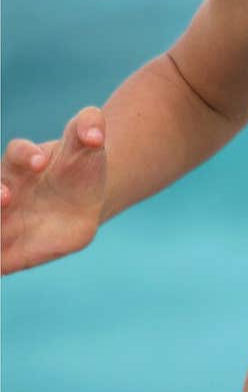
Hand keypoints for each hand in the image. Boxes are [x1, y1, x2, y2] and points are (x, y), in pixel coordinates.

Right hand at [1, 108, 107, 274]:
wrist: (82, 204)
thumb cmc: (80, 169)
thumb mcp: (89, 145)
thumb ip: (90, 126)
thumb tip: (95, 134)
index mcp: (22, 163)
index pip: (16, 153)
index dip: (25, 155)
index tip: (41, 161)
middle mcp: (6, 190)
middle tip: (6, 196)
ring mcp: (4, 221)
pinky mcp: (7, 251)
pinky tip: (1, 266)